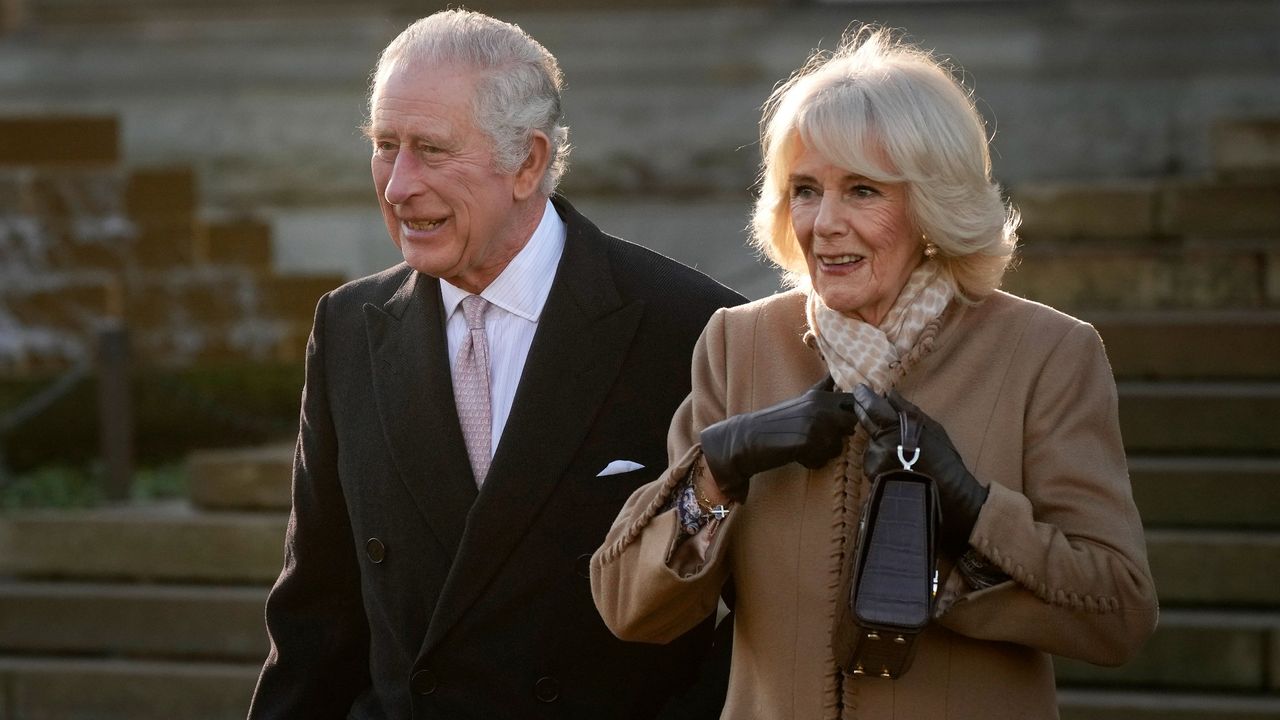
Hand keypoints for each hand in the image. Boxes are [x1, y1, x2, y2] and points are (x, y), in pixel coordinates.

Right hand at [699, 376, 858, 503]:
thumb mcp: (801, 401)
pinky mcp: (809, 441)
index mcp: (819, 395)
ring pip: (838, 446)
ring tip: (804, 448)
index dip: (852, 416)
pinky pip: (823, 460)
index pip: (854, 402)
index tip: (838, 424)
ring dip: (824, 452)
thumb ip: (821, 391)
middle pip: (851, 425)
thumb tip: (834, 376)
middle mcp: (820, 406)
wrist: (746, 437)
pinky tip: (797, 456)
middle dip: (840, 436)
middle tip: (818, 439)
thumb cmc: (774, 422)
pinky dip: (811, 462)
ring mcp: (816, 423)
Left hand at [852, 384, 988, 558]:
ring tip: (897, 451)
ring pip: (870, 443)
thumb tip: (890, 394)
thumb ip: (909, 411)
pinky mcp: (873, 475)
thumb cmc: (945, 460)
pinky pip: (872, 461)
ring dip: (877, 441)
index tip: (859, 388)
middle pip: (865, 421)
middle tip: (859, 403)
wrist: (948, 495)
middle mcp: (884, 442)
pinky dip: (879, 459)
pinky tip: (895, 466)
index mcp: (900, 427)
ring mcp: (877, 460)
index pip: (874, 407)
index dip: (864, 396)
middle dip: (861, 410)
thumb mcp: (933, 429)